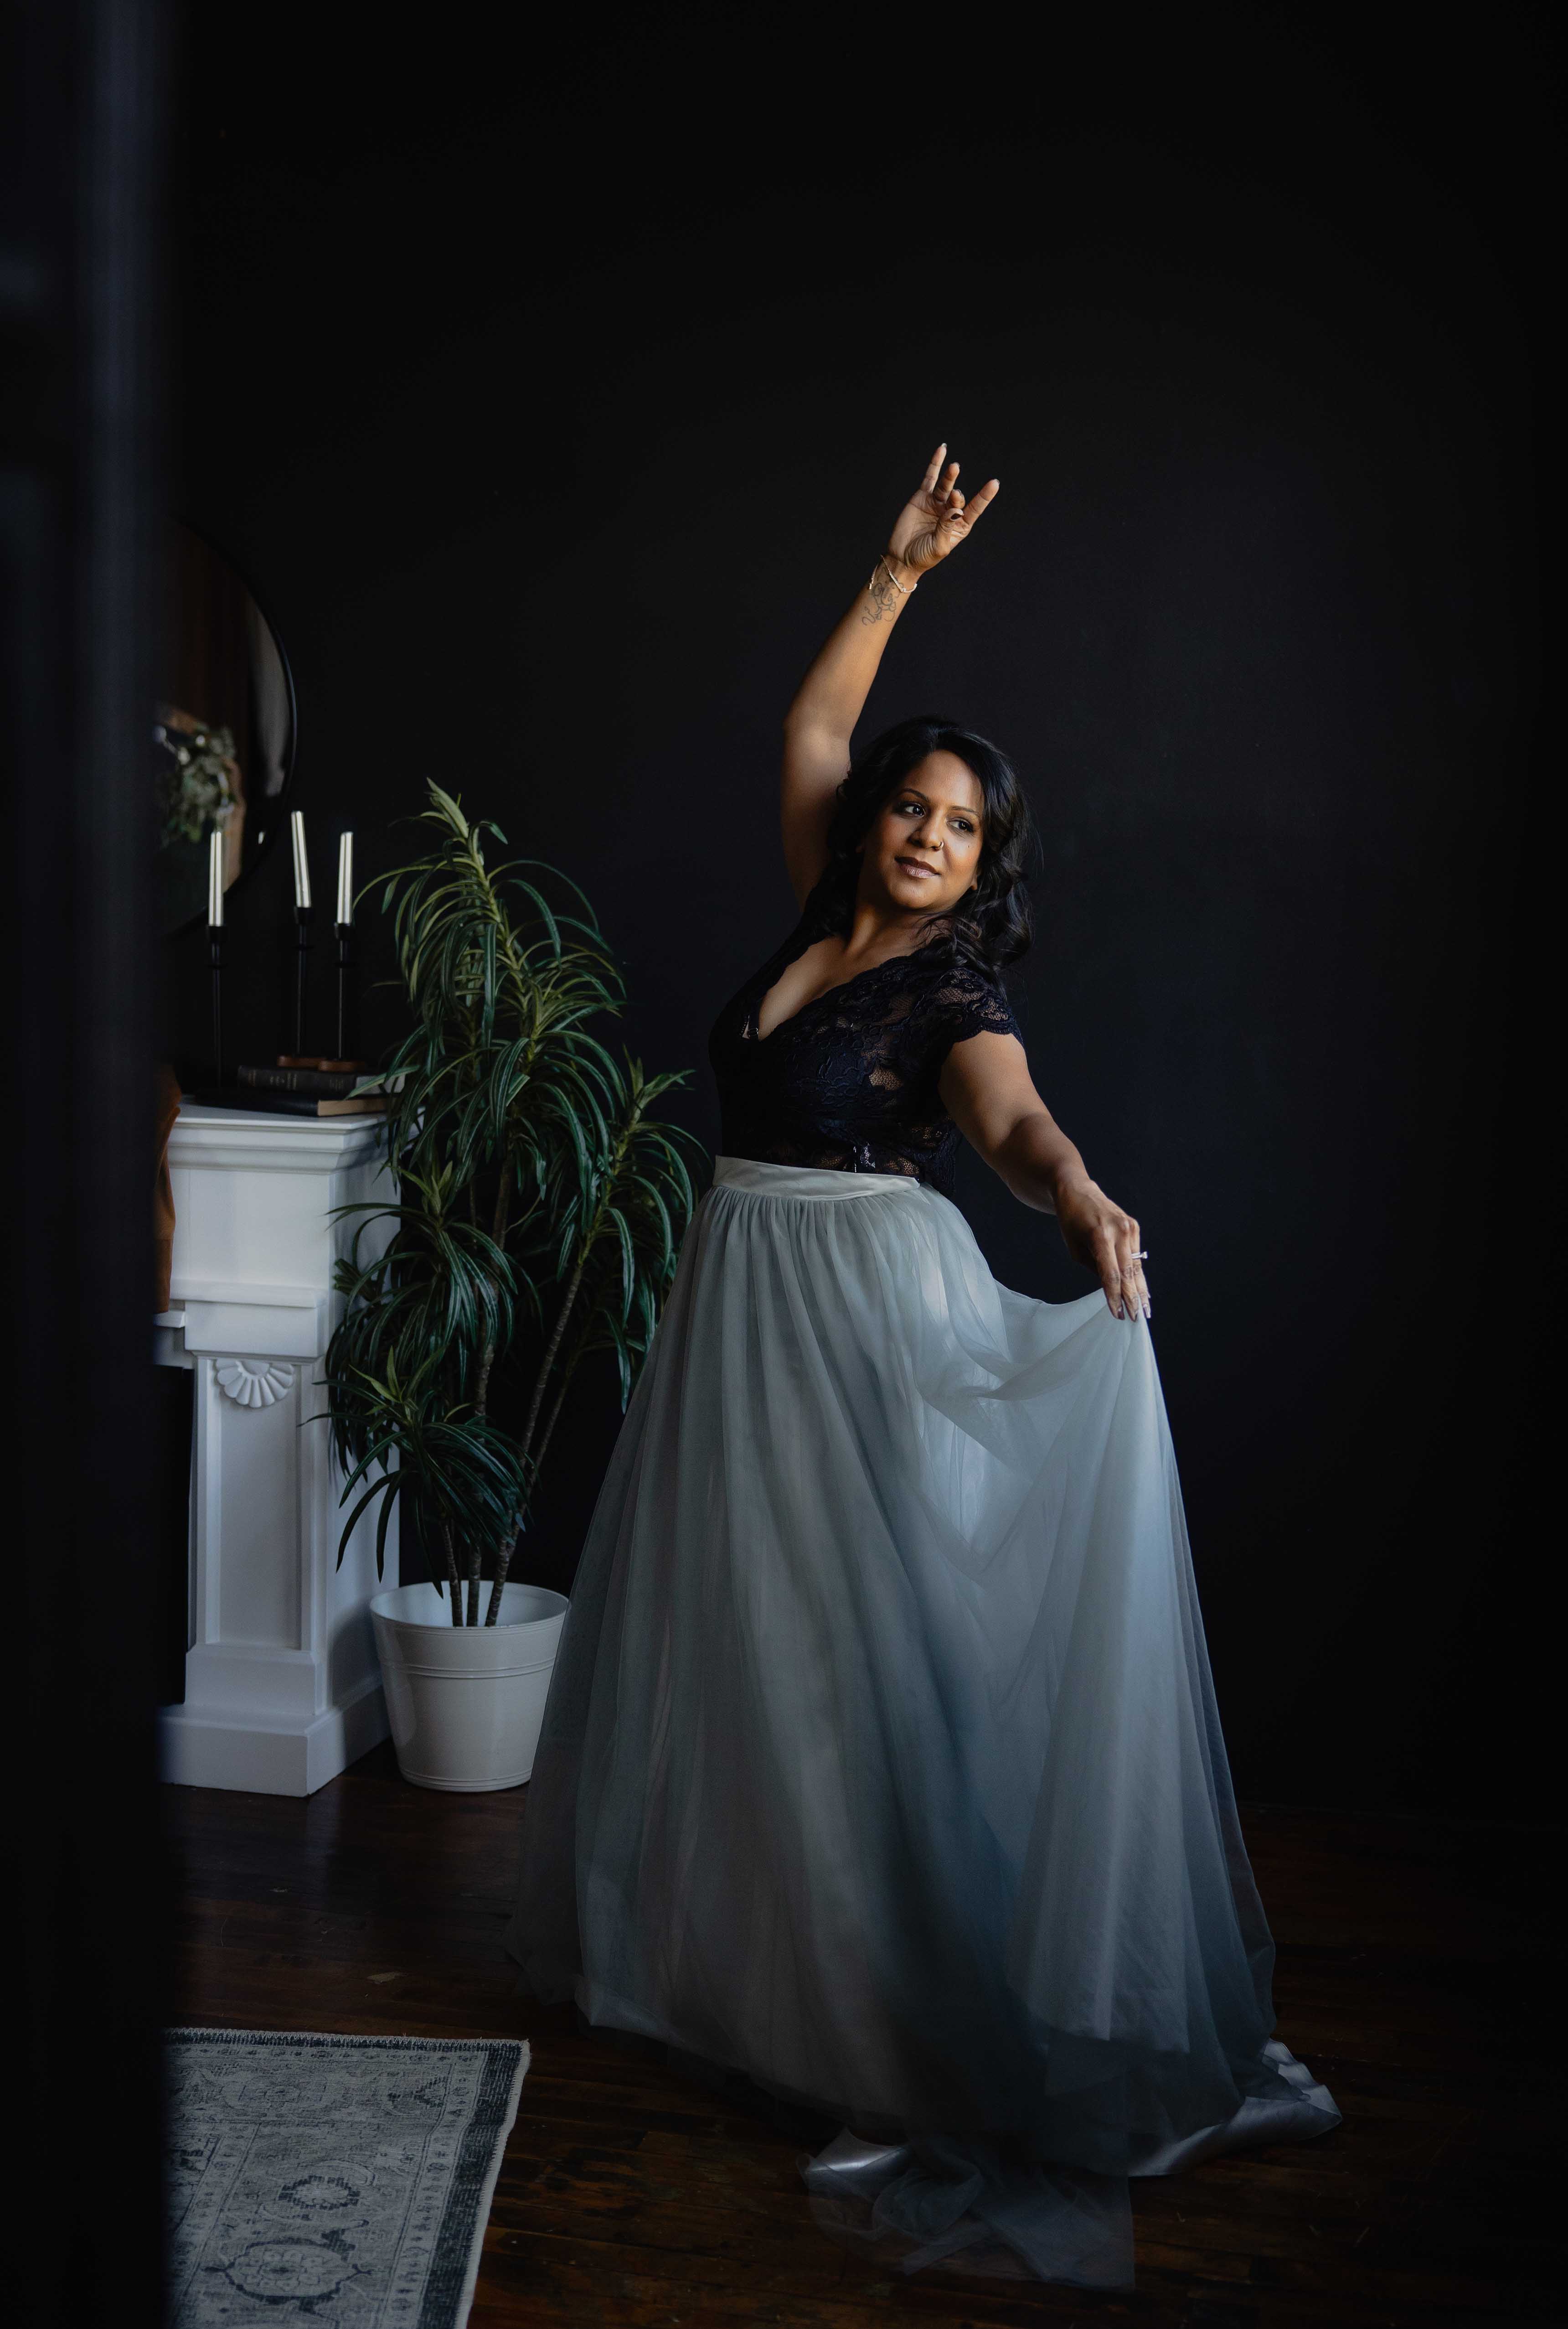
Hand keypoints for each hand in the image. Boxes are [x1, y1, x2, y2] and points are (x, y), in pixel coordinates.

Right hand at [886, 443, 999, 573]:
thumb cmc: (923, 557)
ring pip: (946, 486)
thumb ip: (947, 527)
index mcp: (960, 526)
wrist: (902, 557)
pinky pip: (930, 478)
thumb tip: (955, 509)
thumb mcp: (939, 547)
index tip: (994, 483)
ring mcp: (936, 503)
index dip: (984, 496)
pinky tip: (942, 450)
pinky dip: (935, 464)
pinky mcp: (922, 497)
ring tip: (955, 467)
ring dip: (950, 476)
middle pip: (958, 498)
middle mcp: (950, 512)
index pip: (975, 509)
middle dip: (957, 497)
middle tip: (954, 497)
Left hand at [1053, 1172, 1150, 1321]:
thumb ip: (1094, 1267)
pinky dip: (1139, 1274)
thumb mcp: (1075, 1248)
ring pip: (1136, 1266)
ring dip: (1141, 1289)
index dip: (1115, 1297)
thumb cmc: (1071, 1221)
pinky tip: (1143, 1290)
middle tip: (1138, 1318)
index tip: (1119, 1315)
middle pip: (1128, 1272)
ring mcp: (1129, 1227)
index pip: (1111, 1274)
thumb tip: (1111, 1287)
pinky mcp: (1134, 1226)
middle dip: (1133, 1298)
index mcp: (1100, 1236)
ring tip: (1146, 1309)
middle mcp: (1119, 1231)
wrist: (1077, 1190)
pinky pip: (1136, 1255)